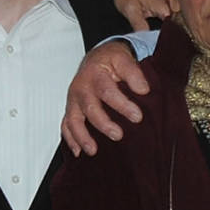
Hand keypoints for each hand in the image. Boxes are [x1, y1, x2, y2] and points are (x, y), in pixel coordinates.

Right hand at [60, 40, 150, 155]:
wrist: (96, 57)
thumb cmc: (110, 60)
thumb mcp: (123, 58)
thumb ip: (134, 73)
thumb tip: (144, 89)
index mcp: (95, 74)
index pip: (107, 91)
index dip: (122, 104)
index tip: (137, 116)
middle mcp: (81, 87)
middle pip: (90, 108)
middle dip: (103, 123)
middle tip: (118, 135)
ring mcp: (74, 99)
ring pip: (73, 119)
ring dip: (82, 136)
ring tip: (93, 150)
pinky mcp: (71, 108)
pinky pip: (66, 125)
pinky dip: (70, 139)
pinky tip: (78, 152)